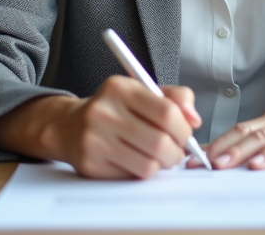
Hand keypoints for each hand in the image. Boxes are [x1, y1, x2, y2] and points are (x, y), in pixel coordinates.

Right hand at [0, 77, 201, 178]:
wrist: (69, 126)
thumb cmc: (115, 109)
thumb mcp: (143, 92)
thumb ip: (176, 98)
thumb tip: (194, 119)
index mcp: (120, 88)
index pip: (166, 112)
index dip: (184, 128)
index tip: (186, 133)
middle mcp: (104, 112)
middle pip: (160, 143)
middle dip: (176, 152)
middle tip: (175, 150)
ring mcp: (95, 140)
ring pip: (148, 164)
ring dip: (161, 164)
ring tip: (157, 156)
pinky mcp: (91, 164)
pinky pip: (132, 176)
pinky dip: (142, 171)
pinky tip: (136, 159)